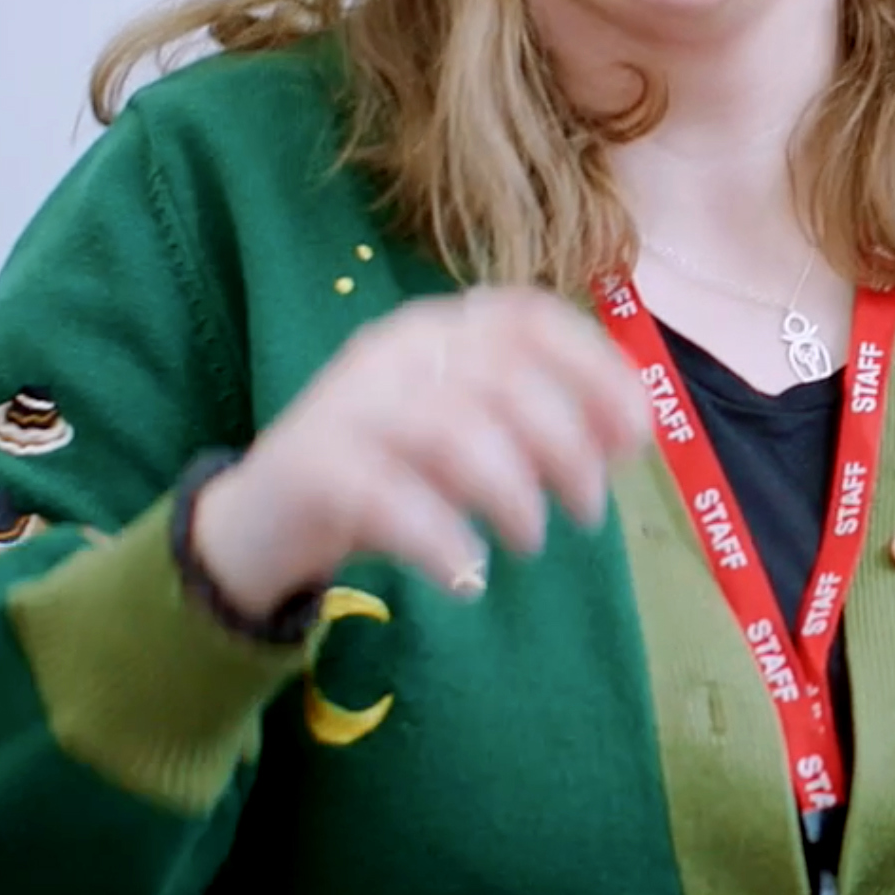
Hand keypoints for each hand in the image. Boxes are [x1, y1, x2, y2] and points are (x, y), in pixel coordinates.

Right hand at [188, 288, 648, 614]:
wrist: (259, 524)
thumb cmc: (386, 476)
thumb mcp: (469, 442)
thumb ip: (538, 427)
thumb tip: (631, 434)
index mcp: (437, 331)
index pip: (527, 318)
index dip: (595, 369)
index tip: (634, 435)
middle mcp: (392, 353)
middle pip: (501, 377)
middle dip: (565, 446)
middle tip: (589, 510)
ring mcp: (348, 407)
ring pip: (450, 430)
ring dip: (511, 492)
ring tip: (531, 542)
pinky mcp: (311, 470)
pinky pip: (388, 497)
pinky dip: (441, 539)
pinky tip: (467, 577)